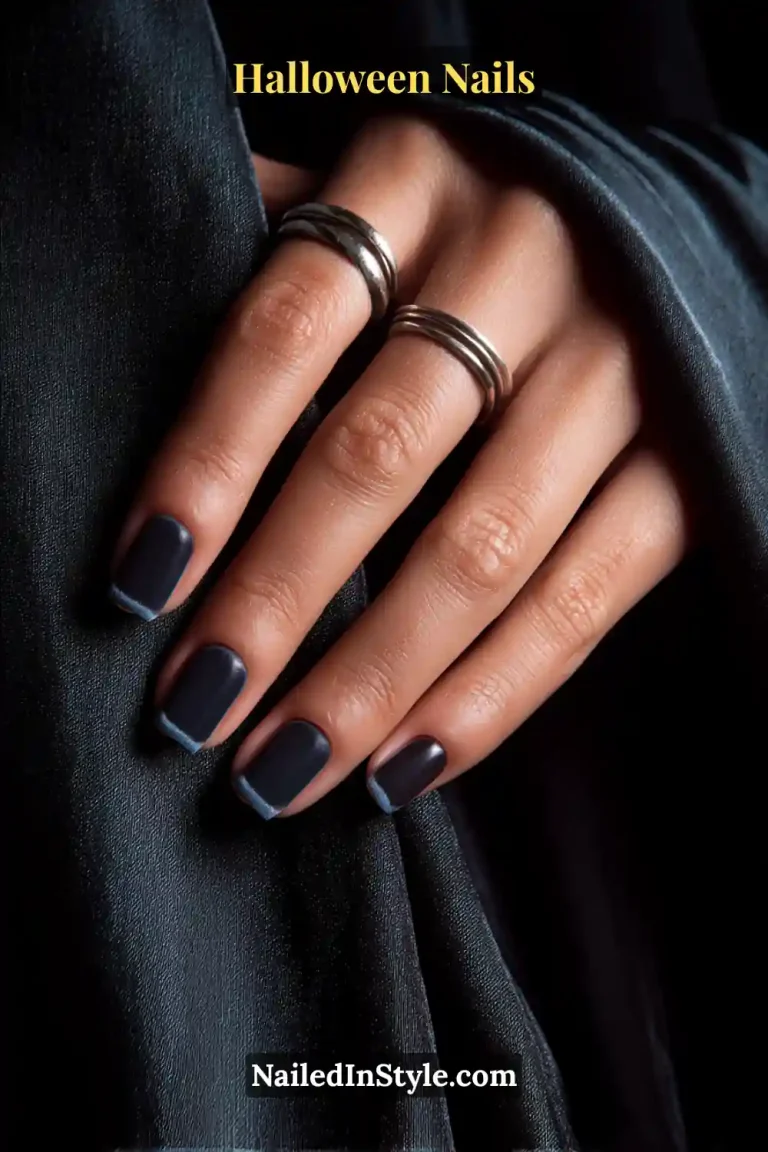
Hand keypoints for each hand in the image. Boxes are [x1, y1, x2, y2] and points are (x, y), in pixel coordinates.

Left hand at [109, 116, 692, 817]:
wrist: (665, 234)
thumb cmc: (475, 234)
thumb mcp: (377, 202)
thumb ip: (282, 252)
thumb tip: (145, 304)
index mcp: (418, 185)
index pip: (283, 332)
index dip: (205, 463)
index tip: (142, 584)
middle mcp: (524, 266)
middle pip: (376, 452)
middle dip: (275, 597)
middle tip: (195, 706)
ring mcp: (619, 366)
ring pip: (482, 546)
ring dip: (370, 676)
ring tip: (281, 769)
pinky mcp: (687, 460)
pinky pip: (584, 597)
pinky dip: (489, 696)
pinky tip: (402, 769)